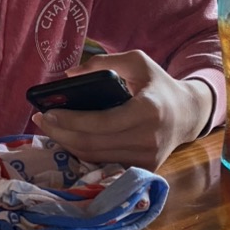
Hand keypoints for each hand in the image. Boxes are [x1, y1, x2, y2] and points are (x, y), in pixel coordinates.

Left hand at [31, 50, 213, 170]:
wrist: (189, 113)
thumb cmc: (159, 84)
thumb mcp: (137, 62)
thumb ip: (103, 62)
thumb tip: (70, 75)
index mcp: (148, 110)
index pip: (100, 122)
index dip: (70, 120)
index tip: (46, 112)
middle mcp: (148, 138)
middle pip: (92, 144)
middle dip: (60, 134)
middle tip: (40, 120)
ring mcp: (147, 157)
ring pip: (95, 157)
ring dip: (67, 144)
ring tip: (49, 128)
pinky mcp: (145, 167)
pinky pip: (105, 163)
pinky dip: (83, 153)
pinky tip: (68, 139)